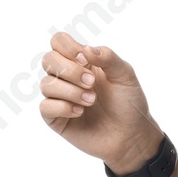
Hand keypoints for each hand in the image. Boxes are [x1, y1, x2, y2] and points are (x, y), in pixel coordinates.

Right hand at [38, 30, 161, 171]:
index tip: (86, 61)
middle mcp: (66, 77)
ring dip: (70, 91)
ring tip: (91, 101)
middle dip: (70, 70)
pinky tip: (80, 113)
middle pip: (48, 60)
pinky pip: (45, 107)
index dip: (68, 47)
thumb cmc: (129, 103)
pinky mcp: (57, 119)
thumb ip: (108, 57)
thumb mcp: (125, 75)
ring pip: (46, 84)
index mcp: (81, 62)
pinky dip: (62, 107)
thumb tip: (86, 49)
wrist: (132, 134)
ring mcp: (60, 97)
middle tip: (92, 83)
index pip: (58, 42)